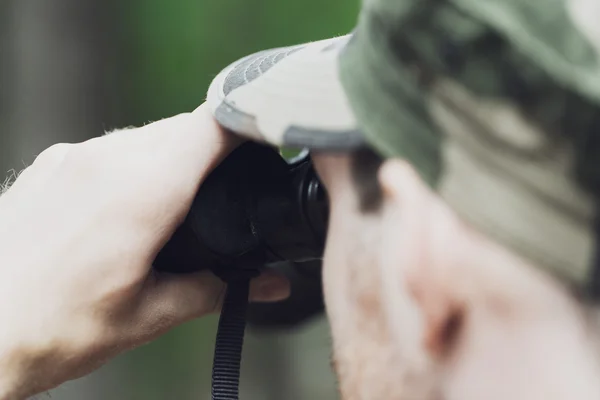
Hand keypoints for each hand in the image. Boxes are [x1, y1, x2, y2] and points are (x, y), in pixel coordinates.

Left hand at [0, 104, 289, 399]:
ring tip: (174, 208)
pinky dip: (133, 164)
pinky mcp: (49, 164)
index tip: (266, 144)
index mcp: (142, 193)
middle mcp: (105, 159)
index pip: (212, 127)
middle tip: (227, 190)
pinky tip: (125, 210)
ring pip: (146, 135)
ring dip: (172, 156)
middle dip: (213, 149)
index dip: (247, 127)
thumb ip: (218, 289)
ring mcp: (71, 157)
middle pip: (183, 127)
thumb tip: (270, 285)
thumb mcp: (148, 315)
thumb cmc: (50, 330)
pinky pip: (109, 148)